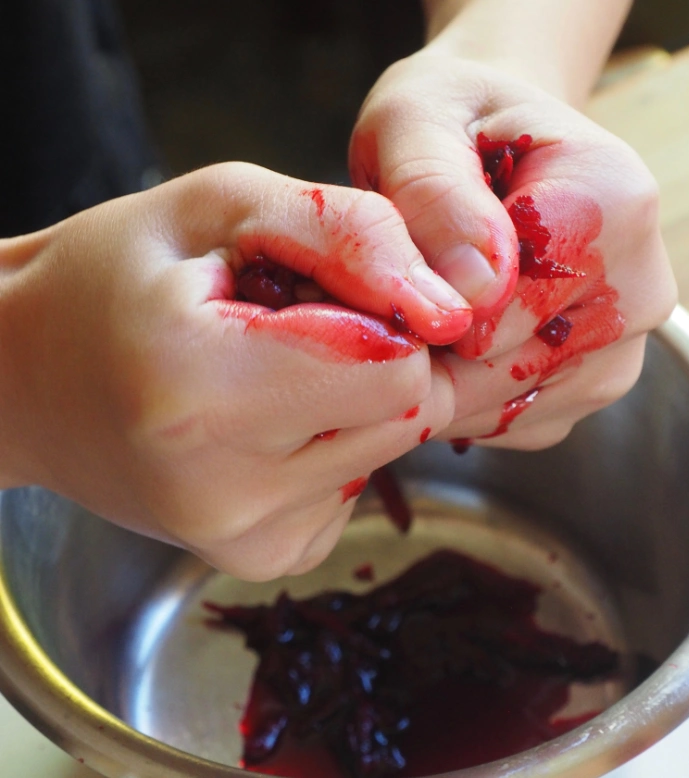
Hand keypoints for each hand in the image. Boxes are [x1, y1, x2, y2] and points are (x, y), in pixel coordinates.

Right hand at [0, 163, 470, 579]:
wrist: (30, 379)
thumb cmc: (116, 278)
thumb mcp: (223, 207)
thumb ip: (350, 236)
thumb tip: (454, 306)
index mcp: (202, 393)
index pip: (396, 368)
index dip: (390, 312)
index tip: (338, 287)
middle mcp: (227, 493)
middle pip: (406, 412)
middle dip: (380, 353)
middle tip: (300, 323)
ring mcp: (250, 541)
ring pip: (393, 446)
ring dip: (358, 394)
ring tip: (276, 367)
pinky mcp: (269, 557)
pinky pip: (359, 482)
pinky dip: (335, 440)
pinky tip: (270, 416)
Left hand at [349, 53, 676, 448]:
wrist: (490, 149)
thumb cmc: (450, 128)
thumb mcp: (417, 125)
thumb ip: (435, 194)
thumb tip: (475, 293)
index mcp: (614, 201)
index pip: (521, 298)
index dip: (438, 306)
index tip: (393, 281)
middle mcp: (640, 284)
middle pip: (514, 363)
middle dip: (432, 350)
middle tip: (391, 302)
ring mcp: (624, 344)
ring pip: (510, 404)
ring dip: (443, 380)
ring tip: (418, 318)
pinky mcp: (596, 384)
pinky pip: (516, 424)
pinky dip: (465, 402)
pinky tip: (448, 348)